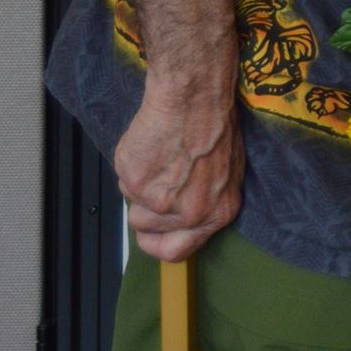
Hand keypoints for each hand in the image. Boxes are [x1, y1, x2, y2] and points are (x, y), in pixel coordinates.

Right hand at [114, 75, 244, 260]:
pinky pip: (123, 185)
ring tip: (160, 162)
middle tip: (153, 190)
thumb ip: (206, 202)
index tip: (153, 235)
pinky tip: (151, 149)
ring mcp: (160, 201)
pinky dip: (132, 169)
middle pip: (147, 232)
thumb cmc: (215, 127)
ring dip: (140, 190)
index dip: (159, 244)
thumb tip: (186, 220)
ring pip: (133, 210)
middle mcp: (190, 213)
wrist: (195, 98)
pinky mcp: (135, 183)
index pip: (177, 251)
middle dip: (146, 216)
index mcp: (217, 213)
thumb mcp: (227, 173)